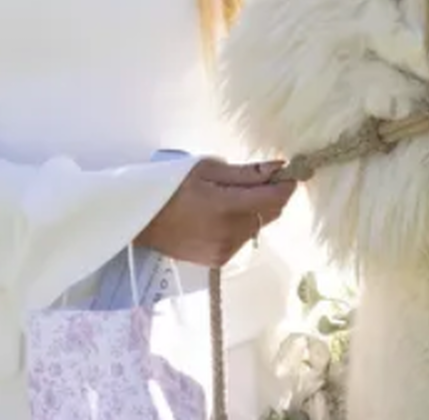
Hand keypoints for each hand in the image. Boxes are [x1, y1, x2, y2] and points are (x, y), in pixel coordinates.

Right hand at [135, 158, 296, 267]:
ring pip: (260, 226)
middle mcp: (229, 234)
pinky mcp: (219, 260)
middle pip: (272, 212)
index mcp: (225, 207)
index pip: (275, 198)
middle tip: (259, 179)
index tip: (288, 171)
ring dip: (258, 210)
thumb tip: (280, 167)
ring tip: (232, 197)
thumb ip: (247, 172)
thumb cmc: (171, 186)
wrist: (140, 220)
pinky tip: (223, 214)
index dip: (287, 183)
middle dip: (272, 194)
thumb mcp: (207, 169)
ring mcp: (224, 250)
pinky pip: (245, 238)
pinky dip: (243, 224)